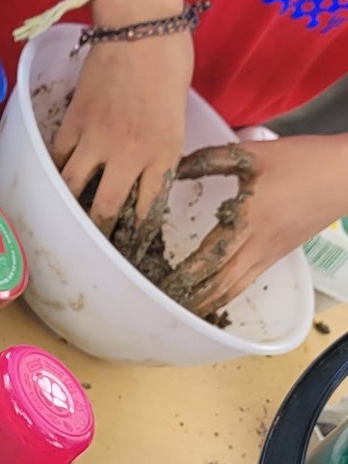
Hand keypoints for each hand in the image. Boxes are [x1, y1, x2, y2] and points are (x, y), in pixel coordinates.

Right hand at [53, 25, 192, 265]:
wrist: (141, 27)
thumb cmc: (171, 62)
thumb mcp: (178, 116)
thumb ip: (161, 149)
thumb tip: (144, 172)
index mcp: (162, 154)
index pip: (146, 210)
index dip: (137, 235)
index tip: (131, 248)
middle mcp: (127, 155)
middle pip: (104, 211)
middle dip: (100, 233)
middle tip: (94, 243)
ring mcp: (95, 141)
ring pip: (73, 191)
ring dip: (70, 208)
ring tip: (68, 219)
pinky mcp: (71, 124)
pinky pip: (59, 160)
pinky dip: (57, 173)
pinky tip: (58, 180)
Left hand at [161, 136, 347, 316]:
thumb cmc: (304, 161)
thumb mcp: (252, 154)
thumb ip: (210, 160)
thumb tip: (174, 168)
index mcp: (248, 221)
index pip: (209, 258)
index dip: (183, 275)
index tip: (159, 285)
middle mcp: (258, 245)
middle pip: (220, 283)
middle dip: (191, 297)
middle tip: (164, 304)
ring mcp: (270, 253)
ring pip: (234, 288)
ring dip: (208, 301)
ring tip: (183, 309)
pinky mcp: (279, 254)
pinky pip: (247, 281)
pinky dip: (226, 292)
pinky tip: (212, 295)